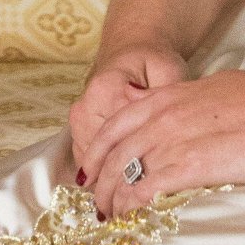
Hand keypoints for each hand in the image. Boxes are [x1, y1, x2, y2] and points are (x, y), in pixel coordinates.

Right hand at [69, 42, 188, 180]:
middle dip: (127, 174)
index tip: (159, 177)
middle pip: (104, 155)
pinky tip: (125, 178)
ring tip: (138, 190)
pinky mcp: (76, 129)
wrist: (130, 52)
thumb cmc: (153, 62)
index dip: (140, 159)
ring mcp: (77, 119)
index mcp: (106, 89)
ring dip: (113, 177)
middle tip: (150, 192)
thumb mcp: (167, 70)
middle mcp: (85, 106)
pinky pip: (88, 160)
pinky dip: (105, 172)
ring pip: (94, 162)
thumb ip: (163, 96)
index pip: (120, 136)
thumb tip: (159, 126)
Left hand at [80, 61, 244, 218]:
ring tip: (110, 221)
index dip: (98, 152)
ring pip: (121, 174)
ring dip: (111, 200)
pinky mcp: (190, 166)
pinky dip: (131, 208)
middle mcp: (164, 115)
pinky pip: (144, 190)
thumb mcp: (219, 92)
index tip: (94, 173)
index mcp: (170, 96)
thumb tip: (192, 124)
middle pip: (111, 153)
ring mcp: (174, 140)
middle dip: (98, 183)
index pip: (114, 124)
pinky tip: (131, 222)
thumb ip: (194, 108)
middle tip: (98, 207)